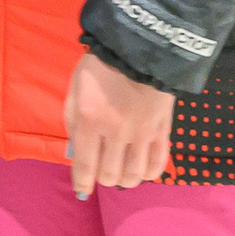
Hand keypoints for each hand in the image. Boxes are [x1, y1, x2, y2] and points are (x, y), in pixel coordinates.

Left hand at [65, 52, 175, 197]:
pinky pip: (157, 163)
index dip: (82, 182)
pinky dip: (149, 173)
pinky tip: (142, 169)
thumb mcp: (75, 88)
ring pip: (134, 174)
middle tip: (102, 171)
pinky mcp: (162, 130)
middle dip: (103, 178)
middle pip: (110, 173)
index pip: (85, 164)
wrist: (142, 46)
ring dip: (126, 178)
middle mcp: (116, 130)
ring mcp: (142, 132)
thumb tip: (74, 151)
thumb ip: (72, 120)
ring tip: (122, 171)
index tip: (82, 190)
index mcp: (90, 118)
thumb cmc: (101, 65)